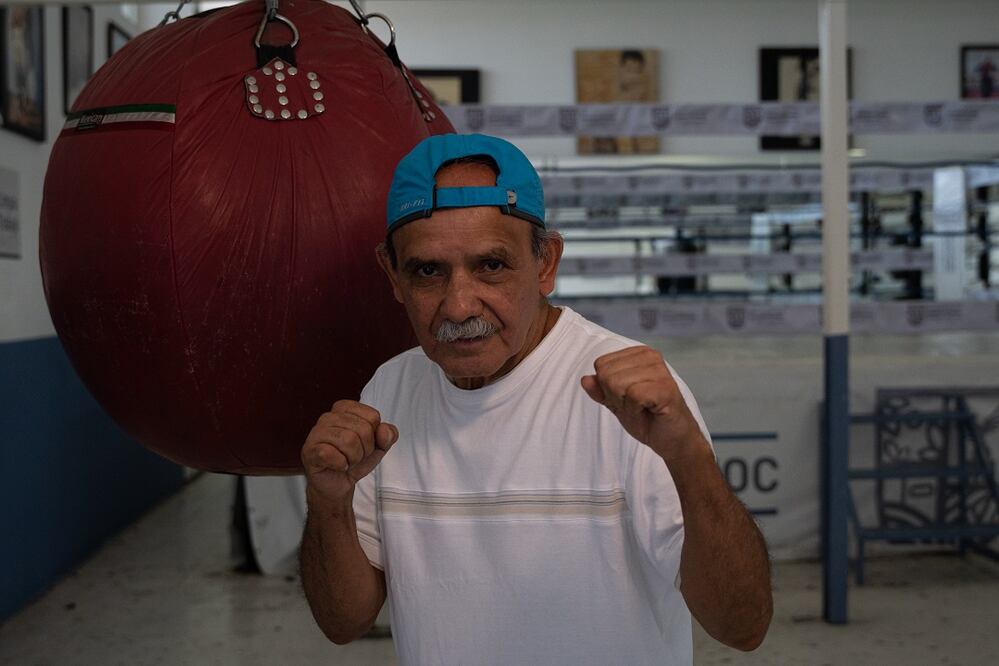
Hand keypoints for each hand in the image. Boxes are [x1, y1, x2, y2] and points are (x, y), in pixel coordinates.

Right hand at [301, 400, 397, 504]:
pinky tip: (337, 465)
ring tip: (346, 460)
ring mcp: (316, 433)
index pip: (372, 416)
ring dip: (353, 458)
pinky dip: (341, 465)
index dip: (374, 436)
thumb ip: (389, 434)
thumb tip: (383, 430)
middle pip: (362, 429)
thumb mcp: (380, 446)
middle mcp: (328, 417)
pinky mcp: (310, 450)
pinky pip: (332, 454)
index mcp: (345, 409)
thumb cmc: (355, 460)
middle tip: (355, 456)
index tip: (364, 443)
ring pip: (348, 441)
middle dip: (365, 449)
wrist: (338, 483)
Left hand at [581, 346, 708, 461]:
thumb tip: (585, 380)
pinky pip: (633, 396)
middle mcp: (650, 356)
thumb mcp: (616, 402)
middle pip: (606, 374)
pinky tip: (649, 411)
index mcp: (638, 354)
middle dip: (615, 397)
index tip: (627, 398)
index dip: (607, 388)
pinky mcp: (666, 388)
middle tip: (636, 406)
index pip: (601, 364)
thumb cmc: (647, 418)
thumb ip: (600, 390)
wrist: (672, 439)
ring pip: (617, 384)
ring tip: (643, 408)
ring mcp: (660, 371)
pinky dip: (635, 410)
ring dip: (626, 405)